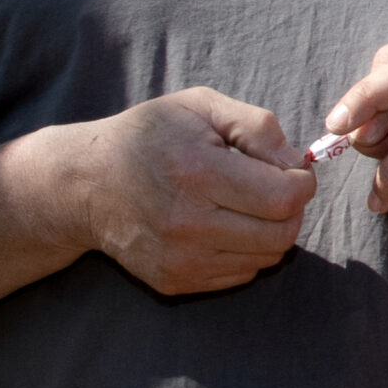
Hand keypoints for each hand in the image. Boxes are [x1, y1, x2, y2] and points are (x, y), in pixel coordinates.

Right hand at [67, 89, 314, 296]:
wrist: (85, 183)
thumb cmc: (149, 136)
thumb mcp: (202, 106)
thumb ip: (258, 127)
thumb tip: (298, 162)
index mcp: (198, 173)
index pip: (285, 197)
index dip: (302, 181)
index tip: (291, 170)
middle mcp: (188, 223)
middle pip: (282, 234)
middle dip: (292, 209)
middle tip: (274, 188)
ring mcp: (180, 259)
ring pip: (266, 258)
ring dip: (272, 231)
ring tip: (247, 204)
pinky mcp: (174, 281)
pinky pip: (240, 274)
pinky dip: (247, 251)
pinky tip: (225, 225)